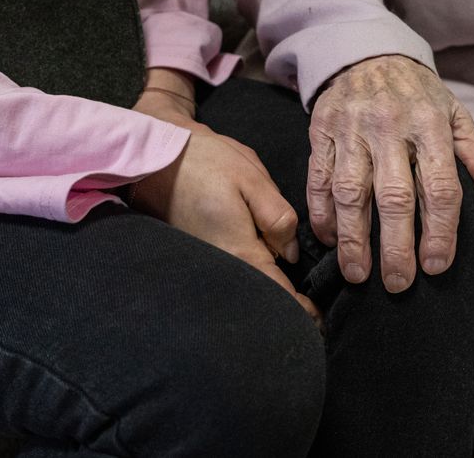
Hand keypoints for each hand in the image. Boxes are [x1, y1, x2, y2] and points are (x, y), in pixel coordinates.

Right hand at [132, 69, 319, 321]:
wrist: (153, 154)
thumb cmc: (203, 160)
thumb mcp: (251, 178)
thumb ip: (278, 218)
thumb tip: (290, 252)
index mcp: (240, 250)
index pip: (278, 295)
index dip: (303, 312)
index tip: (319, 319)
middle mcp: (221, 264)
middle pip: (259, 296)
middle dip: (284, 304)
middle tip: (309, 310)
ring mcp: (205, 262)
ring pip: (244, 284)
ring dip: (264, 287)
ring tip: (287, 290)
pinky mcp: (196, 253)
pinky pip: (228, 272)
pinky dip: (246, 273)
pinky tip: (256, 261)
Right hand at [308, 55, 473, 292]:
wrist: (365, 51)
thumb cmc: (416, 92)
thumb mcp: (454, 113)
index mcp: (430, 124)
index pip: (439, 185)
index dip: (440, 229)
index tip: (436, 264)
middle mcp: (389, 127)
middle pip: (393, 195)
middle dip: (396, 245)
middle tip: (399, 283)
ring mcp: (351, 129)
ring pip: (350, 191)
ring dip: (353, 237)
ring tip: (358, 274)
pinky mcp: (321, 131)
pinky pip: (318, 178)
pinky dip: (322, 213)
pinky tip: (331, 239)